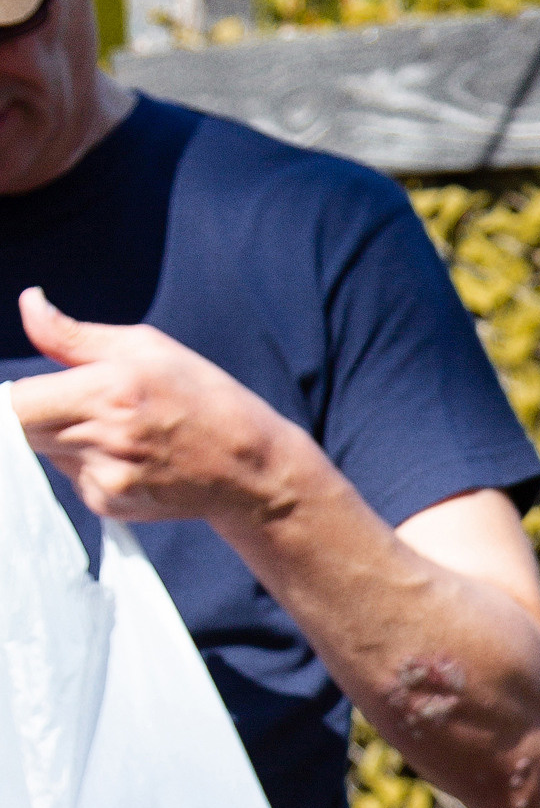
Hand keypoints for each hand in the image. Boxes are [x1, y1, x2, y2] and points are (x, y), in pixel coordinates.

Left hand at [12, 288, 290, 522]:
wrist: (248, 468)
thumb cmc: (201, 395)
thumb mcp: (146, 347)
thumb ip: (73, 335)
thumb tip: (28, 303)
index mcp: (108, 391)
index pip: (14, 405)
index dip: (9, 399)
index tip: (28, 392)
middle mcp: (103, 440)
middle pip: (21, 430)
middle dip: (37, 412)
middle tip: (78, 401)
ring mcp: (105, 479)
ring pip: (44, 451)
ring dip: (61, 436)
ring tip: (117, 428)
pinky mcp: (109, 504)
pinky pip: (71, 476)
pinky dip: (86, 463)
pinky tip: (129, 456)